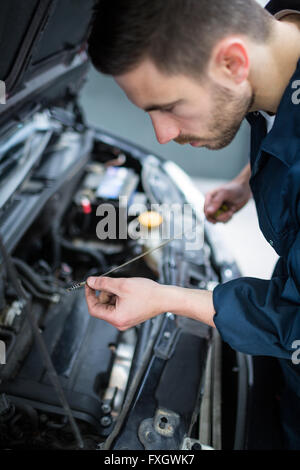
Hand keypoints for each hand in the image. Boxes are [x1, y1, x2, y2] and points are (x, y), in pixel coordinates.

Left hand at [85, 276, 215, 329]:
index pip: (93, 308)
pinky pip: (117, 306)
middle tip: (112, 284)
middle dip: (104, 293)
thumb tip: (91, 282)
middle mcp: (119, 323)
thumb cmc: (148, 294)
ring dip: (112, 294)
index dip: (89, 295)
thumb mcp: (121, 285)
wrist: (164, 298)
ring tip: (124, 288)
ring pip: (109, 305)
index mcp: (116, 318)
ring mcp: (124, 321)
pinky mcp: (129, 316)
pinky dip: (119, 297)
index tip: (89, 285)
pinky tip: (127, 292)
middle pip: (102, 307)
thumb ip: (103, 283)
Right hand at [204, 178, 251, 223]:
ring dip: (225, 217)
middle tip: (228, 213)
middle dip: (220, 217)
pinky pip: (223, 220)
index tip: (218, 215)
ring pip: (217, 220)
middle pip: (210, 217)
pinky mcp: (224, 213)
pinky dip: (228, 218)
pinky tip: (232, 211)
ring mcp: (218, 209)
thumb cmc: (234, 188)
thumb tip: (208, 212)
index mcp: (209, 198)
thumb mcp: (224, 193)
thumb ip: (216, 202)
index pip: (205, 210)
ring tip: (231, 211)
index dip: (211, 215)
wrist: (245, 190)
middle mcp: (212, 204)